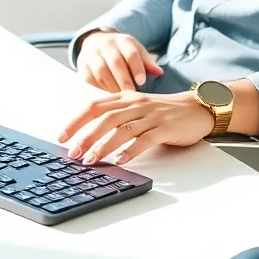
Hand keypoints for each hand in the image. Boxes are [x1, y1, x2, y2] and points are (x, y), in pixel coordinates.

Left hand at [58, 90, 214, 165]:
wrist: (196, 108)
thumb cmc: (163, 111)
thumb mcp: (136, 108)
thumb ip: (116, 116)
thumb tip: (89, 134)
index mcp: (125, 98)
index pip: (94, 107)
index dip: (76, 121)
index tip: (62, 137)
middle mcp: (135, 104)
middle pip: (105, 118)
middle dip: (86, 136)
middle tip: (73, 153)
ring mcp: (151, 115)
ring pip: (122, 129)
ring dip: (104, 146)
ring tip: (91, 160)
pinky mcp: (165, 128)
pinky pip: (145, 139)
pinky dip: (131, 150)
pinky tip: (121, 160)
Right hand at [77, 31, 163, 91]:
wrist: (95, 43)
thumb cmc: (122, 52)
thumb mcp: (136, 51)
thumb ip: (147, 62)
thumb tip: (159, 72)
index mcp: (122, 41)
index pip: (131, 53)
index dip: (137, 67)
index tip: (142, 82)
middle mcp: (106, 45)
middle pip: (115, 62)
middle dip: (124, 80)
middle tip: (132, 95)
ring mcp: (92, 55)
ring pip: (101, 72)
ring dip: (112, 87)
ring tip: (122, 100)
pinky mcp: (82, 67)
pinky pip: (90, 80)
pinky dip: (100, 90)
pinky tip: (108, 99)